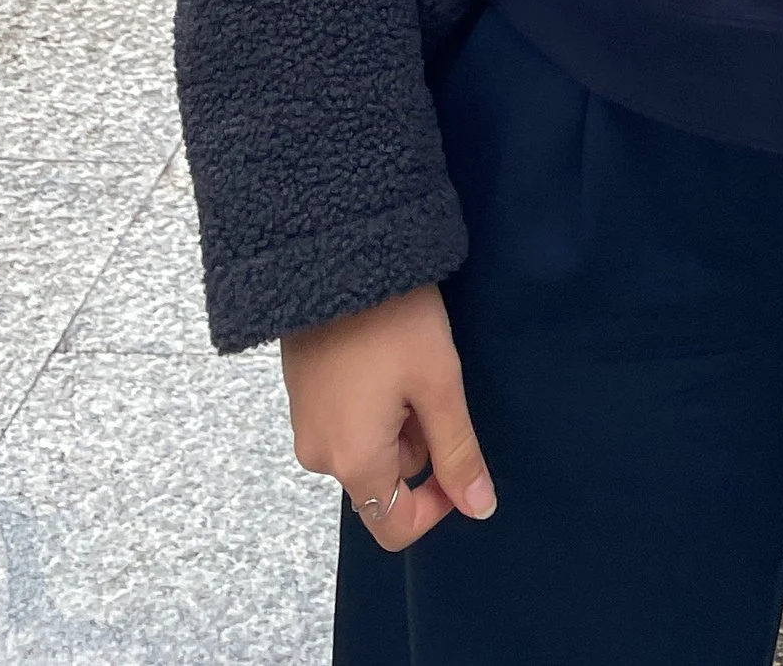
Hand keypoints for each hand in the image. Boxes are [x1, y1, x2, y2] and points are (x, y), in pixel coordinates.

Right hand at [282, 284, 495, 552]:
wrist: (331, 256)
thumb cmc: (392, 320)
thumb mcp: (438, 384)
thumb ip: (458, 453)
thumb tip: (480, 509)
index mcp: (353, 462)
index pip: (395, 526)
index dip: (437, 504)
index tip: (459, 454)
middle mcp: (319, 455)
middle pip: (385, 481)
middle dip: (419, 444)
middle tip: (431, 383)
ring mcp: (305, 425)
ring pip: (369, 448)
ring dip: (398, 420)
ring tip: (406, 362)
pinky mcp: (302, 396)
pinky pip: (347, 423)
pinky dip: (374, 403)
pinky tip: (382, 357)